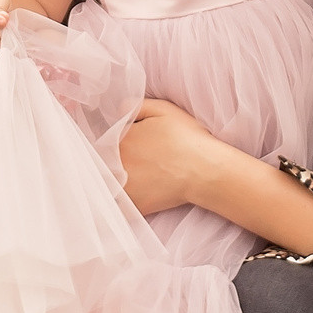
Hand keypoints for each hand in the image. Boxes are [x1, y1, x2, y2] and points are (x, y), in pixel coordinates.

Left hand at [119, 98, 220, 214]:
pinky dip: (128, 199)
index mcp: (121, 139)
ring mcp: (125, 187)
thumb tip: (117, 112)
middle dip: (118, 161)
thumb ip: (134, 106)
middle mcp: (117, 163)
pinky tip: (145, 192)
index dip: (120, 144)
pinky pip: (122, 204)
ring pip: (113, 183)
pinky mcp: (135, 205)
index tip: (135, 147)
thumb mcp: (162, 109)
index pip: (108, 142)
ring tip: (144, 177)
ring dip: (119, 180)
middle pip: (108, 162)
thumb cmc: (187, 138)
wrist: (205, 170)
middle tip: (143, 162)